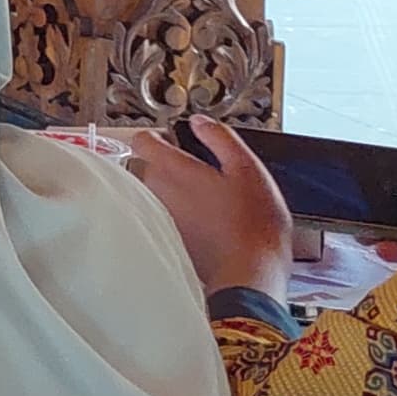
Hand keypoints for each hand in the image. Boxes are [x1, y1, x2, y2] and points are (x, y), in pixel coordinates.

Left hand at [126, 116, 292, 303]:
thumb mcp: (247, 169)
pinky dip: (182, 211)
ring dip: (178, 189)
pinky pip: (167, 214)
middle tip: (206, 171)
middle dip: (172, 163)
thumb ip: (220, 138)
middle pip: (149, 164)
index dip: (161, 134)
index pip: (143, 138)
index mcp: (172, 170)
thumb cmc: (253, 225)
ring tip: (212, 197)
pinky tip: (210, 219)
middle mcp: (157, 191)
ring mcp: (160, 216)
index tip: (181, 139)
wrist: (251, 273)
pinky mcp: (168, 236)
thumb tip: (200, 122)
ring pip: (159, 191)